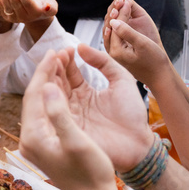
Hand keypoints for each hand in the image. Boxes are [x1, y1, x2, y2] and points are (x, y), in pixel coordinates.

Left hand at [0, 0, 56, 40]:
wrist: (37, 14)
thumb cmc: (45, 6)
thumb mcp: (52, 7)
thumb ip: (51, 8)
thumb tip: (47, 7)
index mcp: (35, 13)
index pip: (28, 4)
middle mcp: (24, 17)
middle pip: (16, 4)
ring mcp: (15, 18)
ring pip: (8, 7)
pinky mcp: (8, 17)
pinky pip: (2, 10)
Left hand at [19, 54, 121, 189]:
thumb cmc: (91, 174)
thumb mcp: (77, 141)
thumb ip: (59, 113)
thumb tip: (47, 87)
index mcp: (33, 136)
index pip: (33, 95)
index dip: (44, 71)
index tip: (54, 52)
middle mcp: (30, 138)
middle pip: (34, 97)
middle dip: (46, 73)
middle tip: (59, 52)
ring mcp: (37, 141)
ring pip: (41, 103)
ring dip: (51, 83)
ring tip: (63, 62)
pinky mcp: (47, 143)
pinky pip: (48, 112)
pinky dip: (56, 96)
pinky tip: (65, 85)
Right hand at [22, 45, 154, 171]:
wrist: (138, 143)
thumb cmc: (132, 114)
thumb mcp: (121, 80)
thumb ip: (104, 62)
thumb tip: (81, 46)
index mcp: (85, 92)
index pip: (69, 73)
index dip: (66, 61)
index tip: (65, 49)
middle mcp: (74, 103)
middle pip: (58, 82)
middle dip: (55, 67)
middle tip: (54, 55)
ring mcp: (69, 116)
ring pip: (53, 94)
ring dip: (50, 79)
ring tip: (52, 65)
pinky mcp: (67, 128)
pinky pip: (54, 111)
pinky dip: (50, 98)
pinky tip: (50, 85)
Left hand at [102, 0, 170, 85]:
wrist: (159, 76)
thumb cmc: (154, 61)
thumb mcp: (142, 44)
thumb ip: (127, 32)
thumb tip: (113, 21)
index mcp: (115, 50)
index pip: (115, 25)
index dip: (120, 12)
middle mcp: (111, 50)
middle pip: (109, 26)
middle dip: (115, 11)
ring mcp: (115, 50)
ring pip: (111, 28)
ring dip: (115, 15)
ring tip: (120, 2)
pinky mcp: (120, 50)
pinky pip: (115, 32)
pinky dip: (118, 22)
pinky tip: (121, 13)